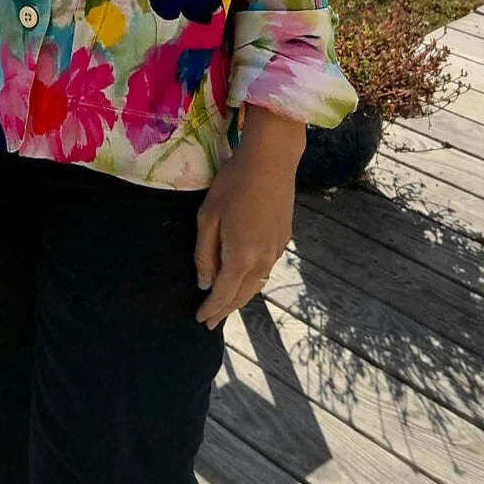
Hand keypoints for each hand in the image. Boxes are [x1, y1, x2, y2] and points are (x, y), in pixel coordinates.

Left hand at [193, 109, 304, 328]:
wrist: (272, 160)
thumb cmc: (233, 184)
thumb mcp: (208, 216)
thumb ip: (205, 253)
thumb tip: (204, 283)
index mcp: (241, 257)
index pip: (223, 294)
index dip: (211, 309)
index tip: (200, 321)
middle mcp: (262, 261)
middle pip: (242, 295)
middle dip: (225, 310)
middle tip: (210, 322)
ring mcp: (276, 251)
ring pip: (256, 285)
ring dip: (240, 298)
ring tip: (226, 305)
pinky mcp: (284, 240)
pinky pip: (265, 270)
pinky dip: (252, 281)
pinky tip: (244, 278)